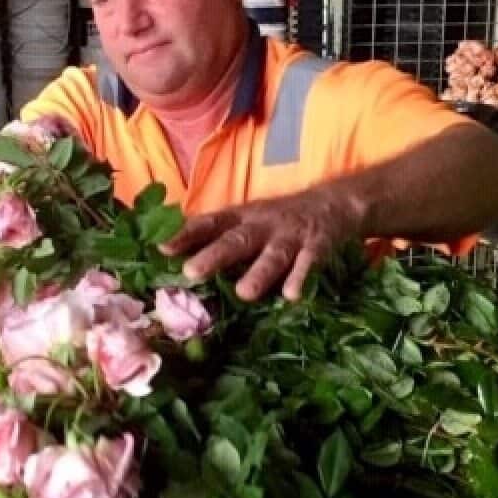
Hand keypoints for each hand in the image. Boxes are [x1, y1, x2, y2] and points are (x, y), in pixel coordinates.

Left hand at [158, 189, 363, 301]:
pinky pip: (309, 262)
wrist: (334, 202)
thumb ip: (217, 235)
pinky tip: (292, 295)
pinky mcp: (317, 245)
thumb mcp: (247, 219)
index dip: (186, 235)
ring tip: (243, 293)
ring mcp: (291, 235)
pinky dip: (301, 277)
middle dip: (215, 256)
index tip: (162, 249)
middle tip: (192, 272)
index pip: (210, 224)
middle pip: (237, 240)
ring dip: (259, 273)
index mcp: (242, 217)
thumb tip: (171, 254)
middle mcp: (263, 224)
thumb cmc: (278, 219)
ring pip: (273, 255)